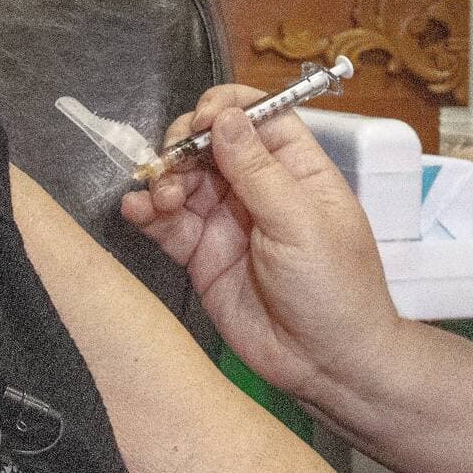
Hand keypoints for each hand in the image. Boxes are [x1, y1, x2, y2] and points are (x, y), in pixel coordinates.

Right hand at [117, 86, 406, 409]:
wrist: (327, 364)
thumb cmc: (335, 289)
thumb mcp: (302, 223)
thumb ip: (258, 171)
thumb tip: (226, 117)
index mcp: (296, 169)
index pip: (258, 116)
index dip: (227, 108)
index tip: (203, 120)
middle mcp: (258, 188)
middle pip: (210, 142)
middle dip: (185, 143)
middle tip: (175, 162)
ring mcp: (226, 221)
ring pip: (182, 179)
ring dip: (164, 178)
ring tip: (164, 198)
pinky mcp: (200, 255)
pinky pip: (166, 223)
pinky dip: (147, 211)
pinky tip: (138, 210)